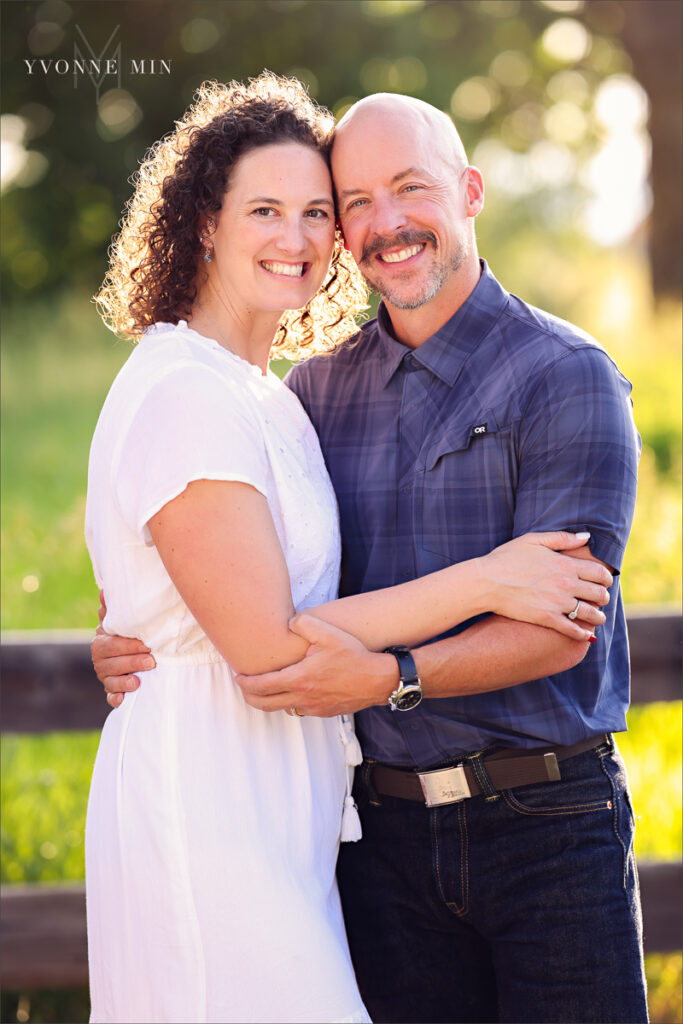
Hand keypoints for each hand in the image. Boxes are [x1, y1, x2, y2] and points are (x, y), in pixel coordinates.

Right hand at [91, 591, 155, 708]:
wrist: (130, 652)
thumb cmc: (128, 633)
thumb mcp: (121, 620)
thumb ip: (114, 608)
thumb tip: (105, 590)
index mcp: (101, 642)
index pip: (112, 645)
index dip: (128, 646)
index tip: (147, 645)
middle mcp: (100, 661)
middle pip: (112, 664)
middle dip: (132, 662)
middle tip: (152, 661)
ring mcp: (105, 678)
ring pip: (111, 682)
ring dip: (125, 682)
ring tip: (139, 681)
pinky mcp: (112, 692)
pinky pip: (111, 698)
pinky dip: (117, 700)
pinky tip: (124, 700)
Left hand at [234, 614, 397, 716]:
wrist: (378, 680)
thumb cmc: (354, 656)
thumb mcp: (328, 633)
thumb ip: (304, 623)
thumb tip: (290, 621)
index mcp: (299, 678)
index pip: (261, 686)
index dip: (245, 683)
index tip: (238, 677)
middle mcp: (303, 696)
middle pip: (264, 704)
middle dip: (249, 696)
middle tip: (244, 687)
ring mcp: (314, 707)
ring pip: (282, 709)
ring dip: (269, 701)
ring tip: (265, 689)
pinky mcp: (324, 712)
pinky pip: (299, 710)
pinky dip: (289, 702)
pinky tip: (292, 691)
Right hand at [482, 531, 611, 639]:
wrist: (486, 582)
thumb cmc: (506, 558)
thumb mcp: (533, 540)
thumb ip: (562, 538)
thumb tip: (586, 537)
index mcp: (565, 564)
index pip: (600, 573)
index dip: (607, 578)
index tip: (604, 582)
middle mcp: (566, 584)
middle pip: (600, 594)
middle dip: (604, 597)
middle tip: (601, 599)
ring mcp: (557, 603)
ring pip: (591, 614)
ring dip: (598, 616)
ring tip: (597, 617)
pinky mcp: (546, 618)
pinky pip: (572, 629)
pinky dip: (582, 633)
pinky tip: (585, 634)